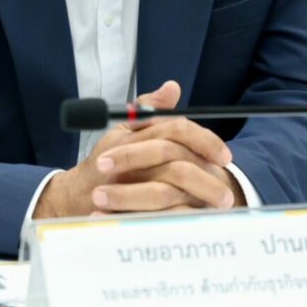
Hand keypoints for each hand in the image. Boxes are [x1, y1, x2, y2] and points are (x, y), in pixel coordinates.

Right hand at [33, 81, 243, 218]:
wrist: (78, 197)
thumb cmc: (106, 162)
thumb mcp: (124, 130)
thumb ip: (150, 109)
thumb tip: (172, 87)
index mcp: (133, 134)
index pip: (175, 129)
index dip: (204, 140)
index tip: (226, 156)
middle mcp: (128, 155)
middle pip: (174, 159)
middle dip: (206, 174)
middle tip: (228, 188)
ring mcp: (123, 183)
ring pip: (168, 187)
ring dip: (199, 195)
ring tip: (221, 205)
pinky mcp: (122, 209)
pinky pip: (159, 214)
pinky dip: (182, 216)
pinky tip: (200, 219)